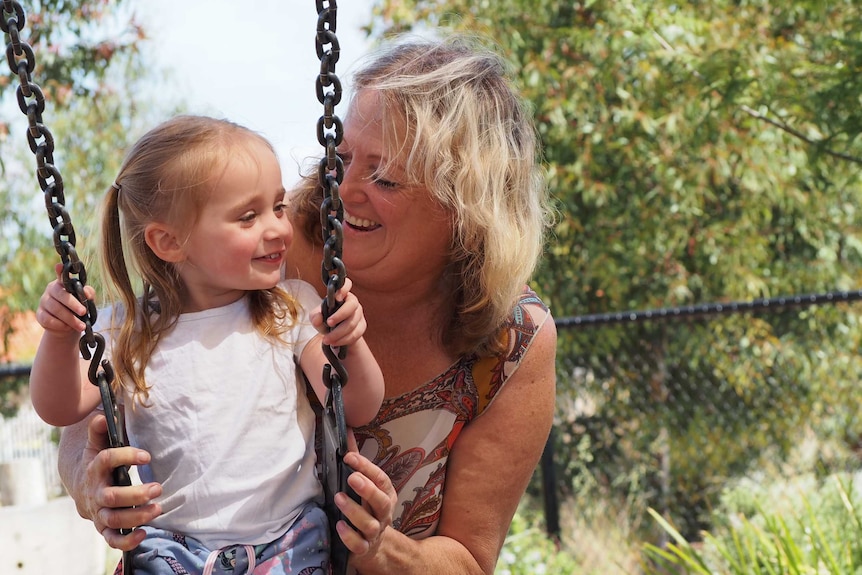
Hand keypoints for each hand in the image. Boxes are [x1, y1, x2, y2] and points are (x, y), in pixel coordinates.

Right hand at [35, 263, 95, 333]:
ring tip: (82, 326)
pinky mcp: (40, 315)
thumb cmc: (78, 309)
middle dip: (73, 304)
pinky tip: (68, 328)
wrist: (68, 327)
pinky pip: (48, 320)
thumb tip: (86, 293)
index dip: (60, 272)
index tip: (60, 266)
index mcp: (62, 283)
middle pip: (60, 295)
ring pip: (56, 309)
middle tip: (84, 312)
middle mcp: (51, 290)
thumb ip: (88, 294)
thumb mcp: (86, 301)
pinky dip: (60, 325)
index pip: (61, 276)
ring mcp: (43, 302)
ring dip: (70, 319)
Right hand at [76, 414, 162, 549]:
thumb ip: (100, 429)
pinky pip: (112, 539)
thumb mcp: (97, 443)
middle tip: (158, 488)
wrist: (82, 486)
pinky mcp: (104, 527)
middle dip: (135, 494)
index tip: (147, 455)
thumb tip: (104, 415)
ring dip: (136, 516)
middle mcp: (96, 493)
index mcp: (94, 469)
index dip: (125, 456)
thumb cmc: (97, 461)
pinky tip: (144, 534)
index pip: (106, 460)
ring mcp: (99, 512)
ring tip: (158, 508)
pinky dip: (126, 541)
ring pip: (114, 519)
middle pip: (111, 497)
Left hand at [311, 277, 366, 346]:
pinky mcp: (362, 327)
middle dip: (340, 315)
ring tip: (326, 339)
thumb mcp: (317, 318)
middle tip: (328, 323)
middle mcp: (352, 302)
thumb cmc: (325, 321)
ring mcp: (359, 314)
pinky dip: (343, 340)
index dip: (344, 288)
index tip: (336, 297)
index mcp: (341, 294)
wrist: (335, 335)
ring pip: (352, 322)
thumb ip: (315, 317)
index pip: (347, 284)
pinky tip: (334, 343)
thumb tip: (318, 319)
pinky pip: (355, 333)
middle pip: (352, 305)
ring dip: (338, 332)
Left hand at [336, 452, 396, 559]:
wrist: (375, 546)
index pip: (381, 479)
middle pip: (381, 502)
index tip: (350, 456)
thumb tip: (346, 431)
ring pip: (369, 523)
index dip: (367, 467)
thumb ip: (356, 460)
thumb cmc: (367, 508)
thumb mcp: (366, 485)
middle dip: (367, 489)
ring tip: (339, 498)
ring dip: (354, 510)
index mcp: (386, 495)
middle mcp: (383, 514)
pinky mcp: (364, 549)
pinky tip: (339, 526)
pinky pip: (359, 545)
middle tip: (351, 477)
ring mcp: (375, 533)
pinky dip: (350, 536)